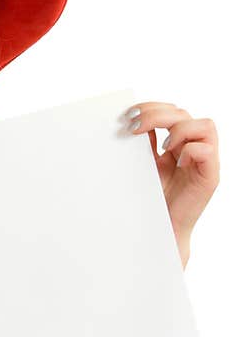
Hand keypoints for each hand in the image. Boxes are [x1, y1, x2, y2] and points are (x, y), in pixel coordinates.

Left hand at [125, 101, 219, 243]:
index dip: (151, 107)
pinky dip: (190, 150)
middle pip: (184, 113)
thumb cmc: (148, 198)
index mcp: (174, 143)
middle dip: (157, 114)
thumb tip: (131, 118)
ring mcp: (203, 161)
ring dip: (178, 129)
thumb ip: (142, 143)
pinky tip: (176, 162)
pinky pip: (207, 151)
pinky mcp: (209, 176)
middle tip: (134, 126)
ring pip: (205, 125)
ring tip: (160, 145)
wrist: (156, 228)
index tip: (128, 115)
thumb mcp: (141, 164)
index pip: (171, 111)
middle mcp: (191, 148)